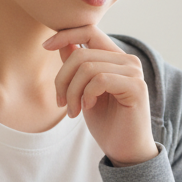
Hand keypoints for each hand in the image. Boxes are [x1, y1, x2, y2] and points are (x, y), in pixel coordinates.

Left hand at [42, 27, 158, 166]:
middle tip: (61, 102)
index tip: (45, 46)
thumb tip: (62, 43)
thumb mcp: (83, 92)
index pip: (89, 30)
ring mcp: (134, 72)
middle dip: (62, 79)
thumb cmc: (106, 123)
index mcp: (115, 58)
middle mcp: (127, 61)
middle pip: (81, 54)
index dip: (65, 34)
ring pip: (87, 67)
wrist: (125, 151)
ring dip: (73, 91)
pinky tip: (87, 108)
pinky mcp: (136, 87)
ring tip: (73, 110)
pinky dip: (86, 95)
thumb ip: (77, 67)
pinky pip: (100, 80)